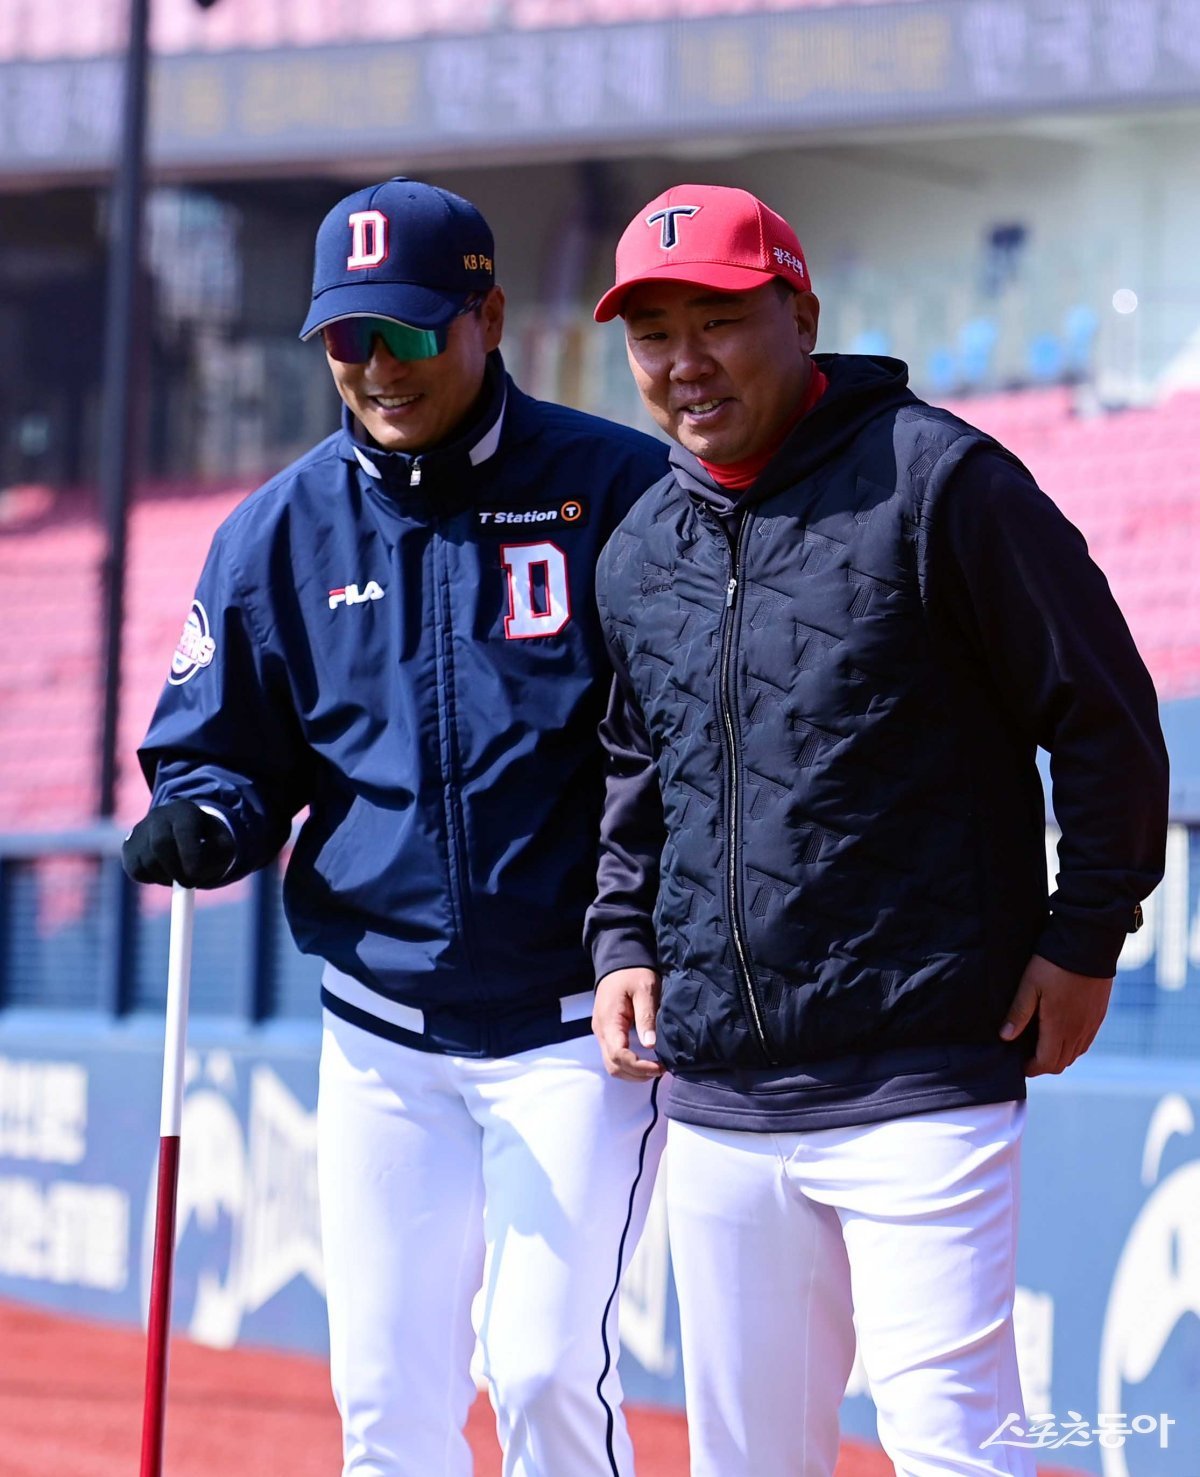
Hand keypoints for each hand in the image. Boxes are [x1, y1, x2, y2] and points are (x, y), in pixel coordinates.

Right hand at [122, 800, 235, 887]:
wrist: (188, 835)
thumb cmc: (209, 842)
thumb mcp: (223, 847)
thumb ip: (217, 858)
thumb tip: (193, 874)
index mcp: (185, 810)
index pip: (183, 830)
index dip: (188, 854)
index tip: (195, 875)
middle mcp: (159, 815)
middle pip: (160, 844)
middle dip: (176, 869)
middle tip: (189, 884)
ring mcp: (141, 829)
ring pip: (148, 861)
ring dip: (166, 877)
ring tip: (181, 873)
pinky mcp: (129, 847)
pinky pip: (136, 871)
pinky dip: (152, 879)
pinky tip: (165, 872)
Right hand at [592, 967, 663, 1080]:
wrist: (619, 962)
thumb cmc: (633, 973)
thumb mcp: (644, 990)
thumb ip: (646, 1017)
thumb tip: (650, 1045)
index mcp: (609, 1021)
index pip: (618, 1055)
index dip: (638, 1066)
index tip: (660, 1066)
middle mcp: (601, 1031)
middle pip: (613, 1066)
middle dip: (637, 1074)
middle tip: (661, 1069)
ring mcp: (602, 1034)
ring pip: (612, 1065)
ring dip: (633, 1073)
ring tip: (655, 1068)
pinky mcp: (607, 1033)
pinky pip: (615, 1057)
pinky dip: (630, 1065)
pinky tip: (646, 1061)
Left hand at [999, 953, 1112, 1076]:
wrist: (1088, 945)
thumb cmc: (1054, 964)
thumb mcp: (1030, 986)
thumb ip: (1018, 1013)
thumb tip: (1005, 1037)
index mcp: (1059, 1027)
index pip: (1047, 1062)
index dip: (1031, 1068)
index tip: (1020, 1065)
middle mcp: (1078, 1031)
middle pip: (1061, 1063)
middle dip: (1043, 1065)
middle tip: (1027, 1056)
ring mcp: (1091, 1024)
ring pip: (1075, 1054)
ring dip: (1058, 1056)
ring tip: (1042, 1046)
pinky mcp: (1099, 1015)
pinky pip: (1086, 1042)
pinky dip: (1072, 1046)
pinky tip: (1061, 1034)